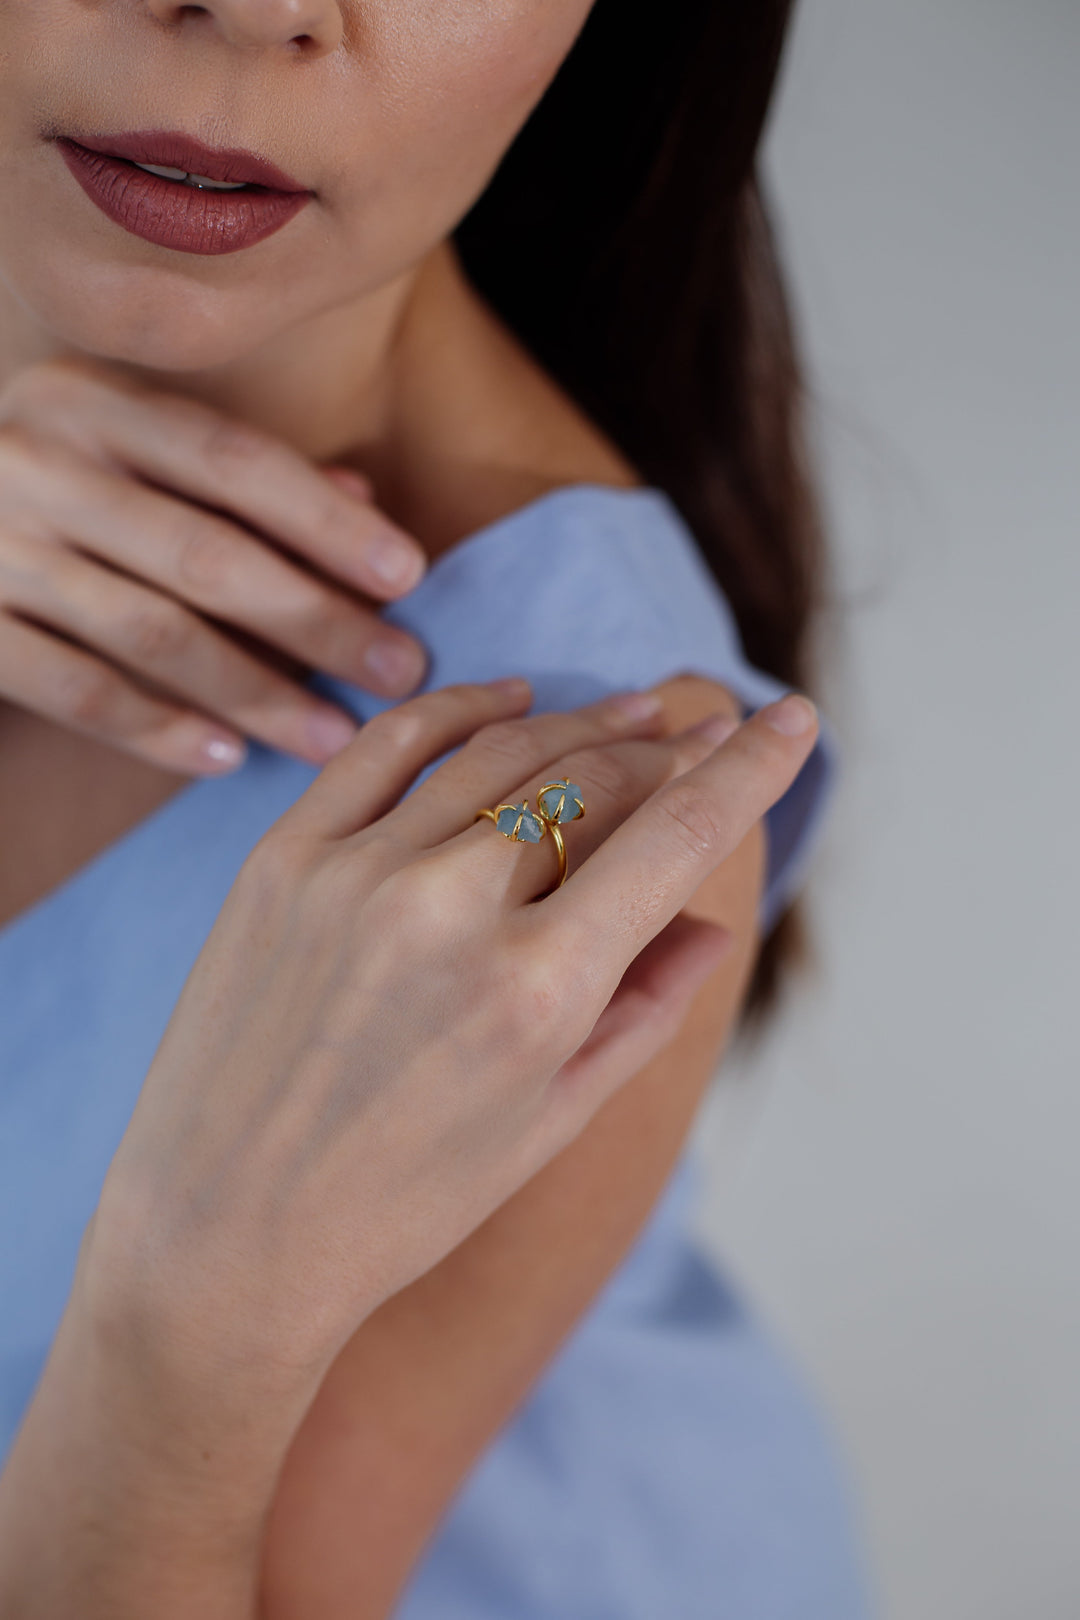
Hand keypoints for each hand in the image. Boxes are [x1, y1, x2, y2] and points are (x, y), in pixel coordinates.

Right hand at [0, 357, 428, 772]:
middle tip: (399, 671)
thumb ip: (237, 473)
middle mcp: (39, 465)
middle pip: (206, 555)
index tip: (407, 575)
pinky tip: (227, 757)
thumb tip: (365, 498)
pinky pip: (79, 692)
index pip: (233, 459)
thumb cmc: (53, 483)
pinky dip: (157, 729)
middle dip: (316, 620)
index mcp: (92, 404)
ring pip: (153, 633)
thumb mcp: (128, 445)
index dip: (325, 520)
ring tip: (333, 736)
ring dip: (257, 692)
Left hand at [84, 676, 818, 1412]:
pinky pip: (389, 747)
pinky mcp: (283, 859)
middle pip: (596, 780)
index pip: (675, 840)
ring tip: (635, 708)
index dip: (749, 769)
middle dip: (669, 749)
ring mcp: (358, 875)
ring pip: (504, 753)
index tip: (793, 719)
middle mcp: (451, 913)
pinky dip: (461, 707)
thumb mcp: (548, 1125)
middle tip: (706, 728)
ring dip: (584, 719)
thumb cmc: (401, 1207)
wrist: (221, 1240)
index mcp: (537, 993)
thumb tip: (716, 924)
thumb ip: (644, 1011)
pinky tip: (511, 695)